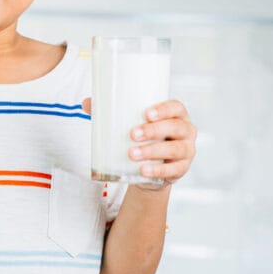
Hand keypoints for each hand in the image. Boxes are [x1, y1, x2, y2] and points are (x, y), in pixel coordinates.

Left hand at [81, 98, 196, 188]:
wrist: (148, 168)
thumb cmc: (142, 138)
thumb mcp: (130, 124)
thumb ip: (109, 113)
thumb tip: (86, 103)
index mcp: (175, 115)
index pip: (176, 107)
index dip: (164, 109)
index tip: (146, 113)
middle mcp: (186, 131)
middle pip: (175, 127)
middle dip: (153, 130)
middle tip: (132, 134)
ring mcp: (186, 151)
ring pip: (174, 149)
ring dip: (152, 151)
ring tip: (132, 154)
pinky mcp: (181, 169)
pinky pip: (173, 170)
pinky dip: (157, 171)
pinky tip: (143, 171)